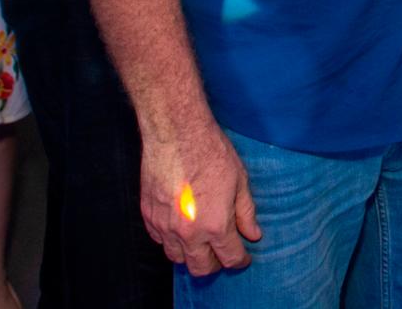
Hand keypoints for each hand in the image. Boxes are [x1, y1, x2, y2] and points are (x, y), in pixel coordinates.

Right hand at [139, 118, 261, 275]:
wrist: (177, 133)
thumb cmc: (211, 153)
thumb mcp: (240, 181)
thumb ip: (246, 212)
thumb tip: (253, 234)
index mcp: (215, 226)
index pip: (230, 258)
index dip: (241, 260)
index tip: (243, 256)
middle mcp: (188, 233)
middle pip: (201, 268)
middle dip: (215, 264)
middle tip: (222, 252)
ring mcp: (165, 226)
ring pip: (177, 258)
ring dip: (191, 254)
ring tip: (201, 241)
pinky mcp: (148, 216)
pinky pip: (159, 241)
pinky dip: (171, 240)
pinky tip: (181, 227)